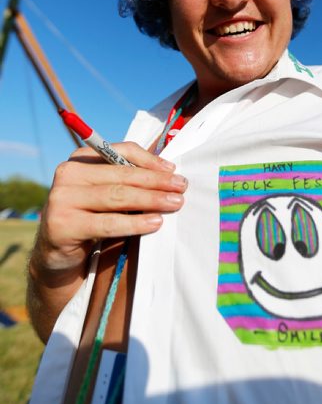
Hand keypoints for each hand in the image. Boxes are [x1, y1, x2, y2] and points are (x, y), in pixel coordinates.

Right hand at [32, 142, 186, 277]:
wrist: (57, 253)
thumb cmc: (90, 216)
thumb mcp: (105, 193)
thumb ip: (127, 179)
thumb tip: (169, 172)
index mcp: (80, 159)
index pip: (120, 151)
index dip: (149, 160)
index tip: (173, 170)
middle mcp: (68, 174)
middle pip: (122, 174)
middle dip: (156, 181)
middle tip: (182, 188)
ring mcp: (62, 198)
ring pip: (117, 196)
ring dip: (150, 200)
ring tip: (174, 203)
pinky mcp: (62, 225)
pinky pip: (108, 223)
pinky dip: (135, 223)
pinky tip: (155, 223)